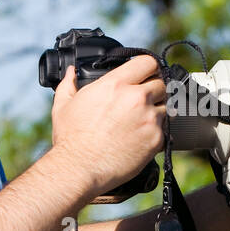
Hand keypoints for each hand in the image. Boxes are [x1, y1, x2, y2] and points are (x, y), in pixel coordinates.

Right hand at [50, 55, 165, 196]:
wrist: (79, 169)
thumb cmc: (70, 138)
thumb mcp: (64, 105)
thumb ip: (69, 83)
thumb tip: (71, 71)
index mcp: (116, 84)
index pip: (148, 62)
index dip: (149, 67)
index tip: (146, 74)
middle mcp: (136, 98)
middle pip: (161, 83)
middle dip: (154, 90)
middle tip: (143, 101)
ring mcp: (149, 119)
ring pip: (165, 106)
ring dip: (156, 111)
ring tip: (140, 122)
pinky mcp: (156, 139)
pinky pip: (165, 130)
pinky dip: (155, 132)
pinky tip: (139, 138)